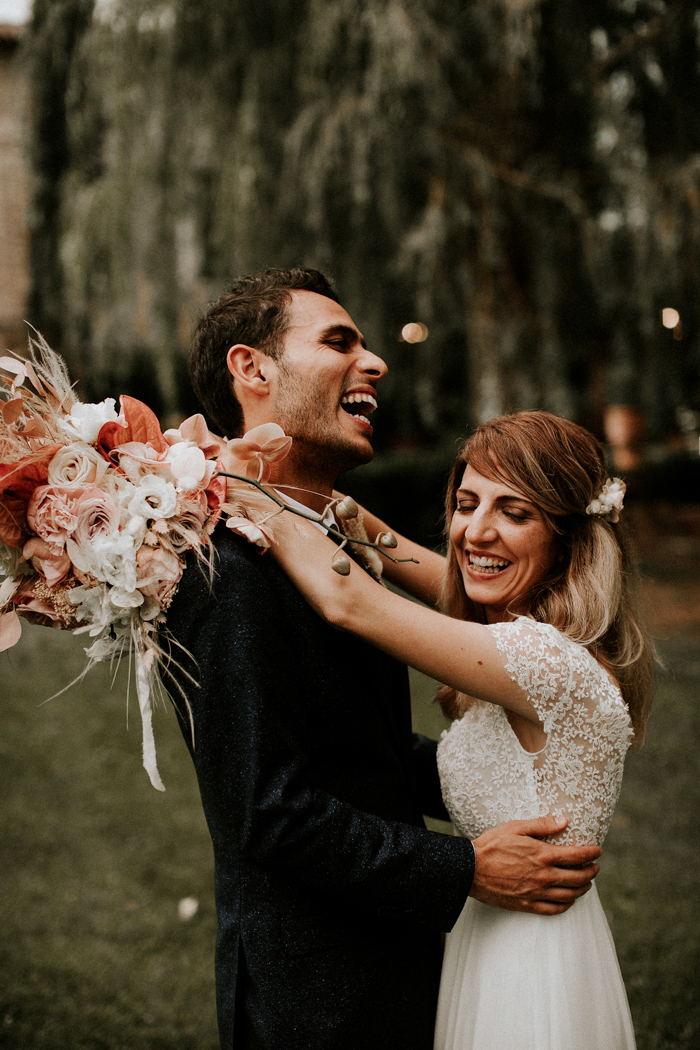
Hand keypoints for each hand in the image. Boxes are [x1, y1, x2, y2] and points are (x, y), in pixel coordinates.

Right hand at [470, 815, 601, 915]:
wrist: (470, 870)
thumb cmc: (491, 845)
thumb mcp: (515, 827)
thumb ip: (541, 825)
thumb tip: (564, 820)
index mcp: (543, 855)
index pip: (577, 856)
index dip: (592, 853)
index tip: (598, 851)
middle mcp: (544, 876)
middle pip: (578, 877)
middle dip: (591, 872)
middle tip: (595, 867)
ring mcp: (536, 893)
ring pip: (570, 895)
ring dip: (583, 889)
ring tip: (586, 883)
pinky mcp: (527, 905)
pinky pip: (554, 909)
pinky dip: (566, 906)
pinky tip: (569, 901)